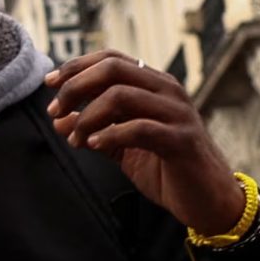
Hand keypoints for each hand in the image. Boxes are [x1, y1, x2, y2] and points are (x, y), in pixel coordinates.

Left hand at [47, 50, 247, 235]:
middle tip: (56, 111)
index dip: (76, 66)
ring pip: (121, 95)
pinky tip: (93, 145)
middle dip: (75, 86)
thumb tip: (58, 119)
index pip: (111, 58)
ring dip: (88, 116)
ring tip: (76, 139)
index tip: (49, 83)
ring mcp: (178, 114)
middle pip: (112, 69)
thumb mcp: (122, 145)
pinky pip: (139, 128)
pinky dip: (109, 134)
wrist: (209, 202)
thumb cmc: (166, 168)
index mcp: (154, 85)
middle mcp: (168, 91)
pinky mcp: (182, 140)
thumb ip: (94, 128)